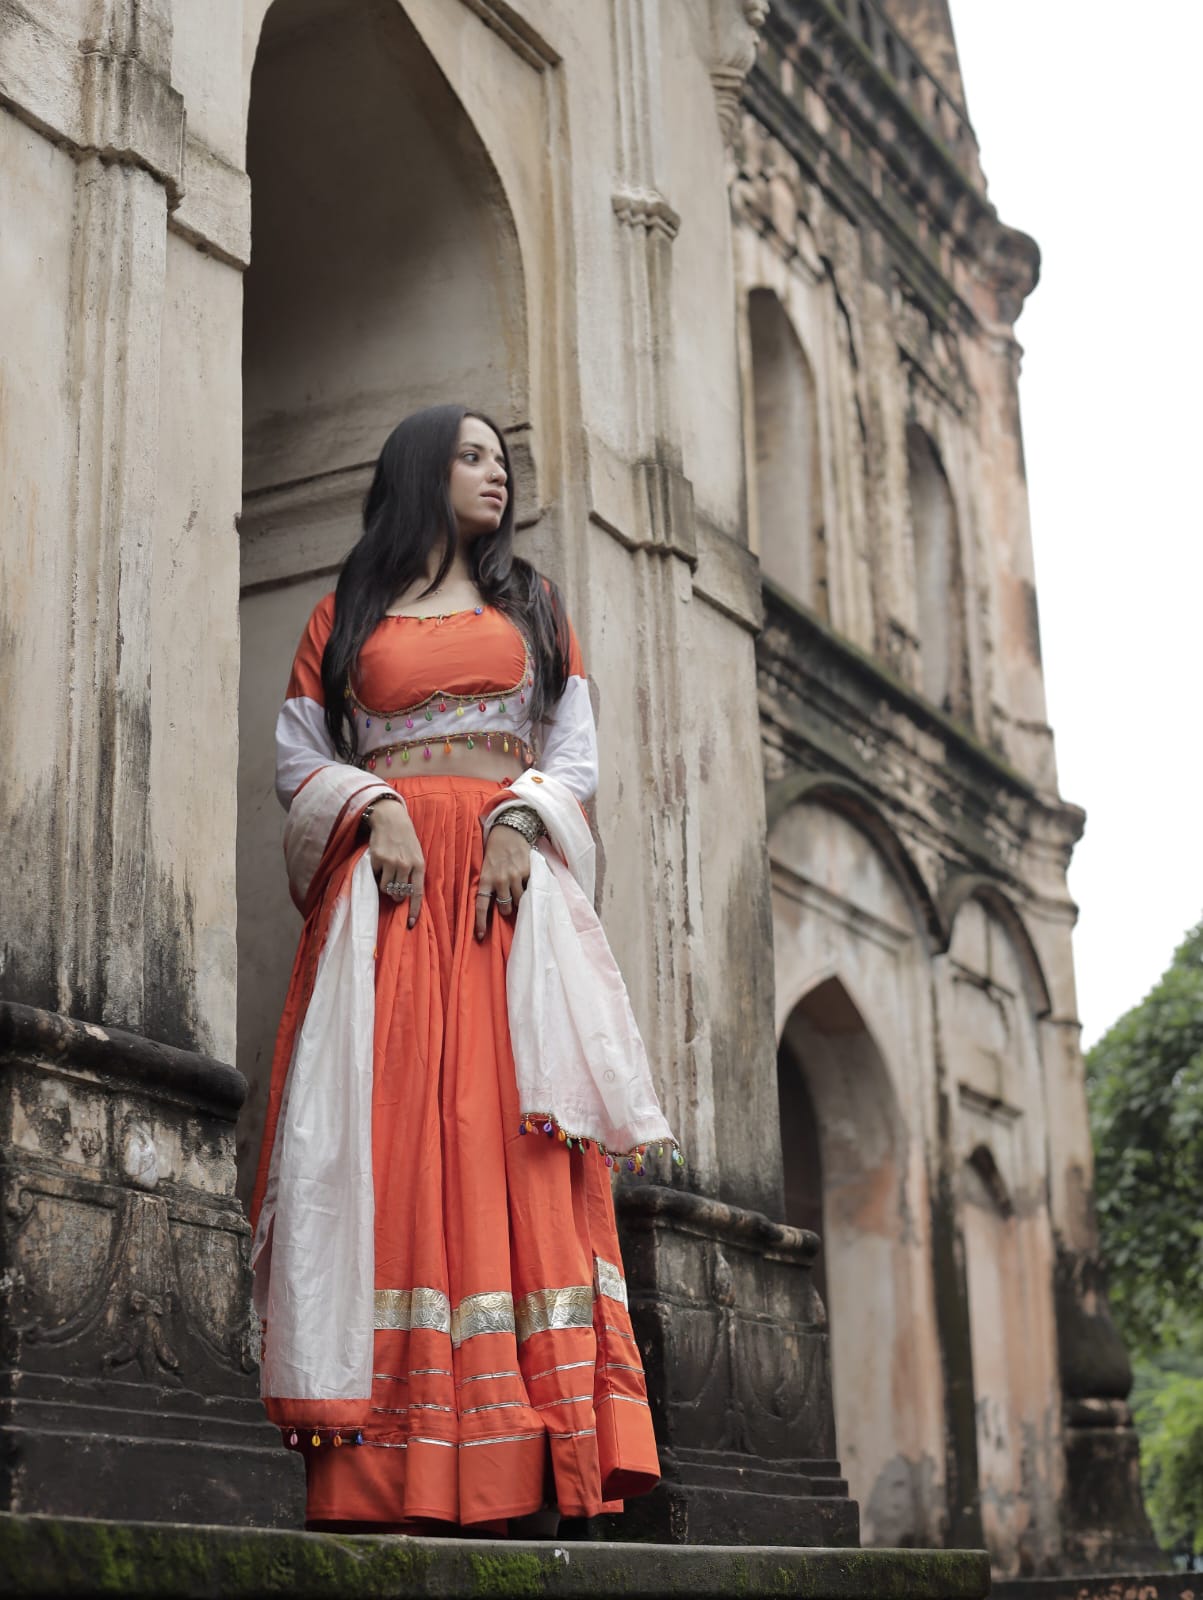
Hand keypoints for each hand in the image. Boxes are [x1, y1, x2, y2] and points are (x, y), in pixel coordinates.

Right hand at [368, 799, 424, 927]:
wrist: (391, 820)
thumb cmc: (405, 840)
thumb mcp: (416, 855)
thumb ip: (414, 873)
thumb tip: (406, 896)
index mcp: (419, 865)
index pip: (418, 893)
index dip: (414, 910)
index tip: (410, 924)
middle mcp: (406, 865)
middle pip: (399, 894)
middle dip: (396, 896)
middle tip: (393, 889)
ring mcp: (392, 862)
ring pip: (386, 888)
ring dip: (385, 886)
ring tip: (386, 875)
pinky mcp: (378, 859)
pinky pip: (376, 876)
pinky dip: (376, 873)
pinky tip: (380, 862)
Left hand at [475, 824, 530, 939]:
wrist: (509, 830)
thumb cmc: (494, 851)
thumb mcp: (485, 866)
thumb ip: (487, 884)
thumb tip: (490, 907)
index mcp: (485, 878)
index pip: (481, 905)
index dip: (480, 923)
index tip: (480, 937)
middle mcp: (500, 879)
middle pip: (505, 908)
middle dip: (506, 909)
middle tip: (508, 904)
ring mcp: (515, 876)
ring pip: (519, 901)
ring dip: (519, 901)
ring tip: (518, 893)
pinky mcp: (528, 871)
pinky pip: (530, 889)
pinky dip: (529, 890)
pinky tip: (527, 883)